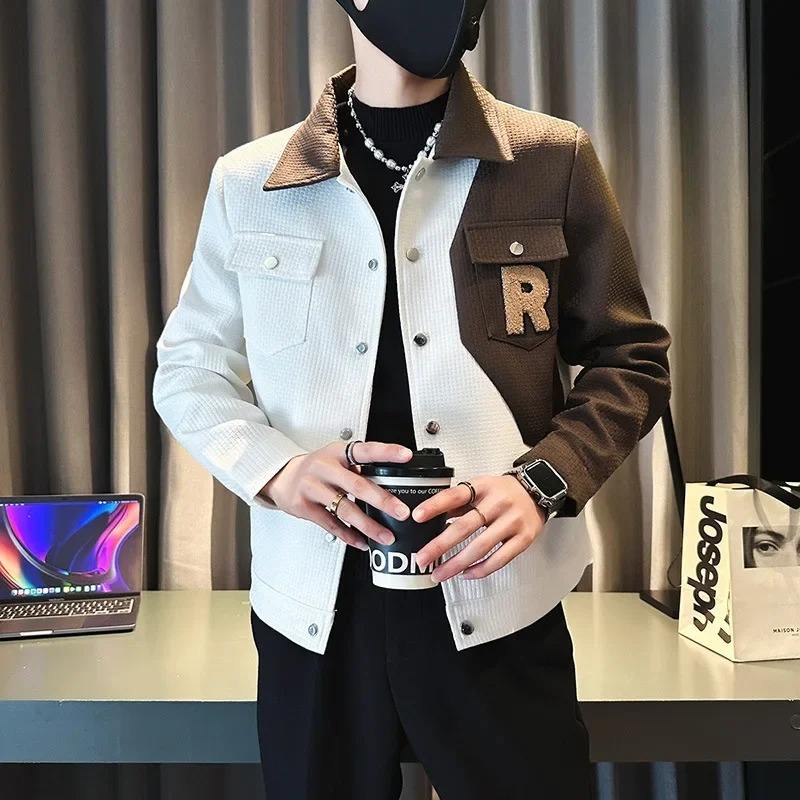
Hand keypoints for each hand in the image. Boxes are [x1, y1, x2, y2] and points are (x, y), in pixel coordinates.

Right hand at [259, 440, 412, 549]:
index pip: (365, 450)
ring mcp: (312, 487)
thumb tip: (395, 483)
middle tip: (402, 512)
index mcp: (338, 452)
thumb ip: (360, 468)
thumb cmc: (318, 469)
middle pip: (357, 485)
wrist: (282, 477)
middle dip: (382, 501)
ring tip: (386, 536)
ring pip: (345, 509)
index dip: (386, 452)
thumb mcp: (337, 459)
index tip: (406, 456)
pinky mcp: (304, 507)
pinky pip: (331, 524)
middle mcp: (324, 467)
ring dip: (368, 525)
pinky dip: (349, 535)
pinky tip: (362, 542)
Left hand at [414, 474, 546, 582]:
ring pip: (480, 547)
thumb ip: (458, 502)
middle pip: (465, 526)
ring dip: (456, 564)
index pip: (455, 495)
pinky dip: (481, 569)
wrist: (538, 491)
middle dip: (440, 545)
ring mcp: (512, 521)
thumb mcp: (480, 488)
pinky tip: (466, 574)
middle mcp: (498, 503)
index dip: (435, 505)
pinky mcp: (523, 539)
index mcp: (483, 487)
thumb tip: (431, 518)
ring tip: (439, 573)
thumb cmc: (503, 492)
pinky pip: (500, 559)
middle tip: (422, 559)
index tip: (417, 516)